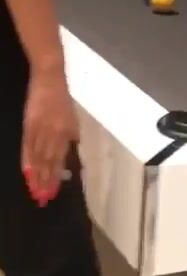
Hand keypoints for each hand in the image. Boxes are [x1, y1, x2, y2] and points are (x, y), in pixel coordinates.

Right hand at [22, 67, 78, 203]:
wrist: (49, 78)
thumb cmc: (61, 98)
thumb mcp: (72, 117)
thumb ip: (70, 136)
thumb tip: (70, 152)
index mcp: (66, 132)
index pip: (60, 159)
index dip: (56, 175)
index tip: (53, 190)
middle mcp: (55, 133)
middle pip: (49, 161)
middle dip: (46, 180)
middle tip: (42, 197)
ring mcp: (41, 129)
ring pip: (38, 157)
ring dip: (37, 175)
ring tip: (35, 190)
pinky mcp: (29, 124)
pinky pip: (27, 146)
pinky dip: (27, 160)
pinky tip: (26, 171)